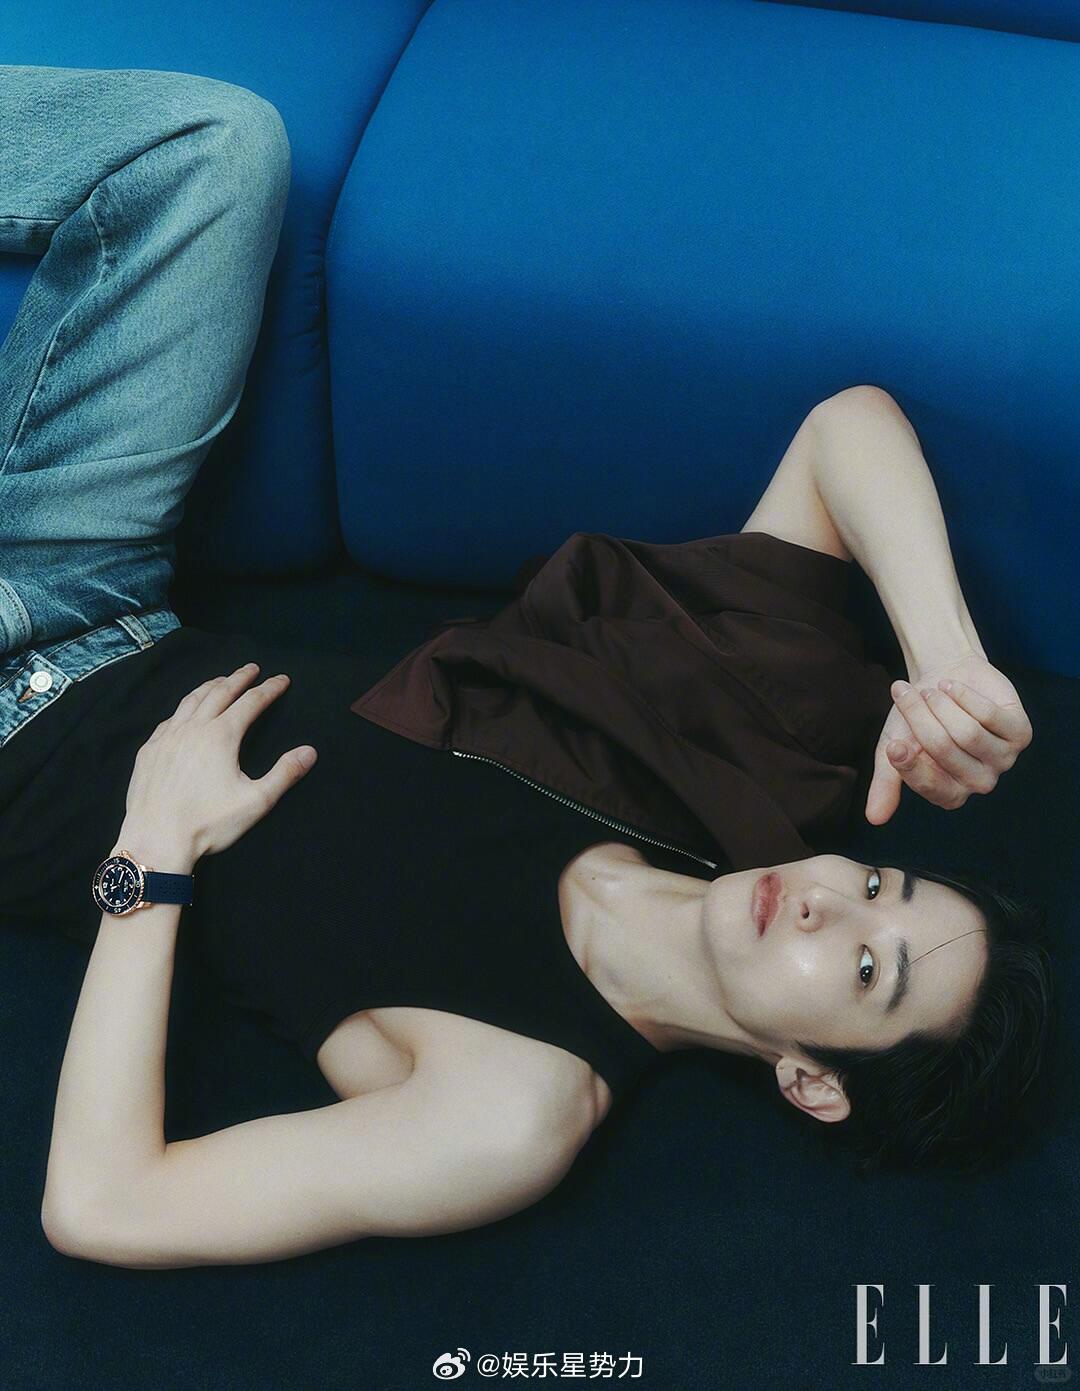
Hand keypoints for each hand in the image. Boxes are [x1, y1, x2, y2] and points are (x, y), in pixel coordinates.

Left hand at [118, 662, 317, 864]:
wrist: (156, 840)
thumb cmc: (209, 823)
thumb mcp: (256, 801)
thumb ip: (284, 773)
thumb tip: (310, 751)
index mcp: (222, 736)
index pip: (251, 703)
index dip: (269, 689)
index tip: (282, 679)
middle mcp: (193, 728)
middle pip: (220, 693)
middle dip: (239, 678)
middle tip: (252, 668)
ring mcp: (167, 737)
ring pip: (191, 701)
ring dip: (210, 686)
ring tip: (221, 680)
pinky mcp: (149, 750)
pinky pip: (170, 719)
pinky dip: (185, 708)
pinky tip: (187, 712)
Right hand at [864, 652, 1032, 824]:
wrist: (944, 678)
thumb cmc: (919, 716)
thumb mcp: (895, 747)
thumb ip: (886, 783)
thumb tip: (874, 819)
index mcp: (949, 792)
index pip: (929, 785)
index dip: (908, 763)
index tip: (893, 743)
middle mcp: (979, 782)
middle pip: (944, 749)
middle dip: (919, 715)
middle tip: (907, 693)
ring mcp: (1004, 760)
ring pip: (967, 732)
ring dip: (941, 702)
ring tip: (933, 689)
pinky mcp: (1021, 734)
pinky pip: (989, 715)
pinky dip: (963, 694)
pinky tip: (953, 686)